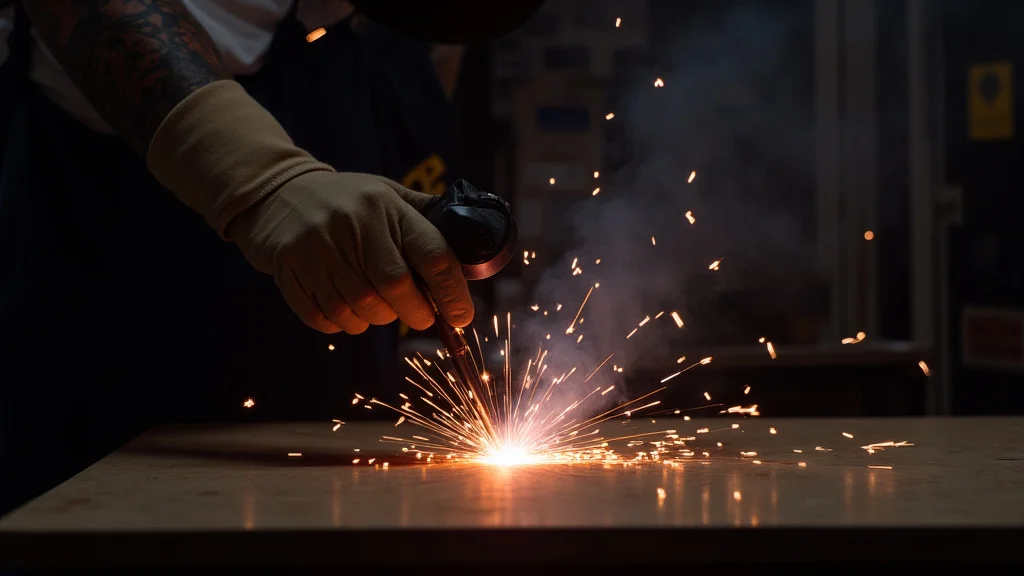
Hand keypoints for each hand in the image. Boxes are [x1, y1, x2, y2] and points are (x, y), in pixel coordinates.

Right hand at [226, 171, 472, 334]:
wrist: (275, 192)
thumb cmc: (345, 200)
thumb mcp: (387, 194)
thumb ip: (425, 217)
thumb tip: (469, 250)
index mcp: (385, 206)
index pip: (432, 254)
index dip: (453, 293)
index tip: (461, 316)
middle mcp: (352, 225)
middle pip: (396, 288)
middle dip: (416, 312)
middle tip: (421, 315)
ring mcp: (317, 248)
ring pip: (359, 309)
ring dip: (376, 320)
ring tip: (378, 308)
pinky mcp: (289, 270)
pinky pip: (324, 317)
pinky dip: (340, 324)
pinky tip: (345, 309)